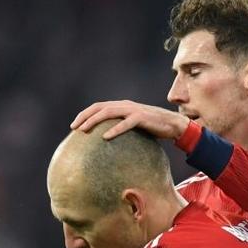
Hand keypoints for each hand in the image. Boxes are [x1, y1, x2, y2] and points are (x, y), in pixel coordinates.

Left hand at [70, 100, 188, 139]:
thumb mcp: (133, 127)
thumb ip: (121, 128)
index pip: (98, 106)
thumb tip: (106, 142)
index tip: (74, 125)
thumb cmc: (152, 128)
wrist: (173, 124)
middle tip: (74, 128)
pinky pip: (126, 123)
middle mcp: (125, 105)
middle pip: (100, 107)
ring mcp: (133, 110)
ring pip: (109, 112)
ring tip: (84, 130)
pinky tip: (105, 137)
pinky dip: (115, 129)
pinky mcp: (142, 118)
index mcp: (121, 106)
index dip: (85, 114)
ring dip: (94, 121)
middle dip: (85, 116)